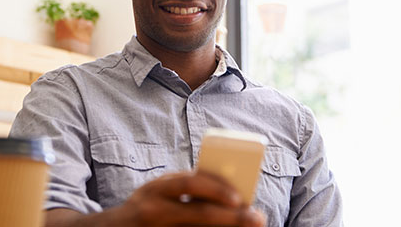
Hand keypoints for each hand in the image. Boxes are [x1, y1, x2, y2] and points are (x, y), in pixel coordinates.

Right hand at [116, 170, 265, 226]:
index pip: (190, 184)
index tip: (240, 197)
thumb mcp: (158, 191)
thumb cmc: (144, 207)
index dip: (217, 189)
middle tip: (257, 217)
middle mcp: (154, 211)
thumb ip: (184, 189)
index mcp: (156, 189)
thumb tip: (227, 191)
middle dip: (232, 217)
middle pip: (199, 214)